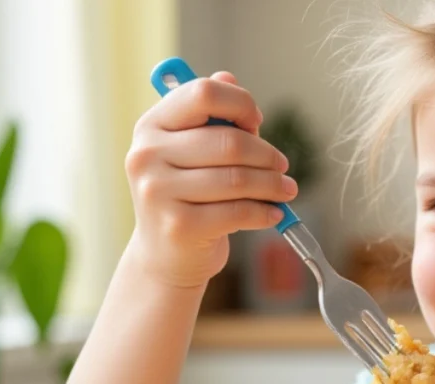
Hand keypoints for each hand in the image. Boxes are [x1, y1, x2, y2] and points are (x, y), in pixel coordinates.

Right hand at [124, 71, 296, 287]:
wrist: (165, 256)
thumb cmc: (187, 196)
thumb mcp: (191, 152)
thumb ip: (210, 116)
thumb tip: (228, 76)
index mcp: (151, 126)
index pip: (203, 93)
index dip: (240, 104)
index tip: (256, 123)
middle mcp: (147, 155)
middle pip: (229, 142)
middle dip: (267, 155)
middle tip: (283, 167)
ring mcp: (158, 192)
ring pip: (237, 179)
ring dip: (273, 185)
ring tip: (287, 190)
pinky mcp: (179, 226)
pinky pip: (238, 211)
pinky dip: (265, 212)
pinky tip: (274, 213)